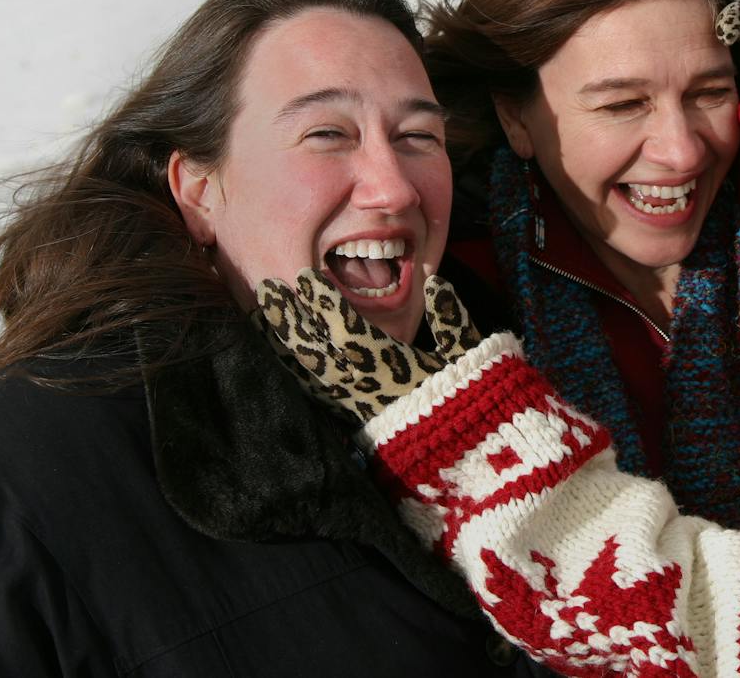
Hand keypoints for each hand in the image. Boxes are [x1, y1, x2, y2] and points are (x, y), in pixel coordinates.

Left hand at [251, 269, 480, 421]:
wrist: (472, 460)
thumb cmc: (476, 402)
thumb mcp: (473, 357)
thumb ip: (452, 320)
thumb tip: (436, 282)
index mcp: (392, 368)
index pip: (347, 330)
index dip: (323, 303)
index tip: (303, 277)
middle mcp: (365, 388)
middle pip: (316, 349)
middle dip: (291, 317)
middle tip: (267, 288)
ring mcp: (356, 406)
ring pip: (310, 370)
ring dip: (285, 341)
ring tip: (263, 315)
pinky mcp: (354, 418)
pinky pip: (316, 392)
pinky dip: (296, 370)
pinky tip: (283, 356)